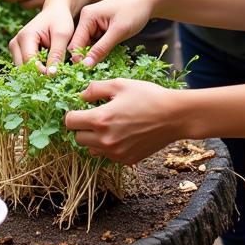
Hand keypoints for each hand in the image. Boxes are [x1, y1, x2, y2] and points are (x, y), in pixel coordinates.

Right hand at [8, 2, 75, 71]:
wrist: (55, 11)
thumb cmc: (59, 20)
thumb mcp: (62, 35)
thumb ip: (57, 54)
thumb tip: (51, 74)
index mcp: (25, 36)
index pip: (29, 63)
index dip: (42, 73)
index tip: (56, 76)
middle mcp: (15, 42)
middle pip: (23, 68)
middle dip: (38, 75)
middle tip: (54, 76)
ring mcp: (15, 47)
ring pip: (23, 70)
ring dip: (36, 73)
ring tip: (51, 71)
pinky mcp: (18, 52)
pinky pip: (24, 66)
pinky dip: (35, 70)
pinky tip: (46, 67)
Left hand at [64, 77, 181, 163]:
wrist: (174, 116)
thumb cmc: (147, 96)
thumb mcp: (119, 84)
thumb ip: (94, 89)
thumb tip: (81, 96)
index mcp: (101, 120)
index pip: (70, 123)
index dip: (72, 114)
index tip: (80, 109)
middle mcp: (106, 141)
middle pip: (78, 139)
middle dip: (81, 127)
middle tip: (94, 116)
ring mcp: (117, 153)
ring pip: (92, 149)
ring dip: (94, 138)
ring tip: (108, 125)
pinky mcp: (127, 160)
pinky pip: (108, 156)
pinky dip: (109, 146)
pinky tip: (121, 133)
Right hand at [67, 0, 156, 65]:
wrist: (147, 0)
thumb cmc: (134, 11)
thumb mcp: (119, 31)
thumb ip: (101, 49)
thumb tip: (86, 65)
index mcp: (87, 16)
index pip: (75, 43)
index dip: (79, 59)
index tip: (87, 74)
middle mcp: (86, 19)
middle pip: (80, 45)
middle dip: (87, 58)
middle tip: (99, 70)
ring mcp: (94, 23)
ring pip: (89, 46)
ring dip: (96, 55)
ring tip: (106, 63)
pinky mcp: (101, 27)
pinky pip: (96, 43)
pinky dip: (102, 50)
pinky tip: (109, 55)